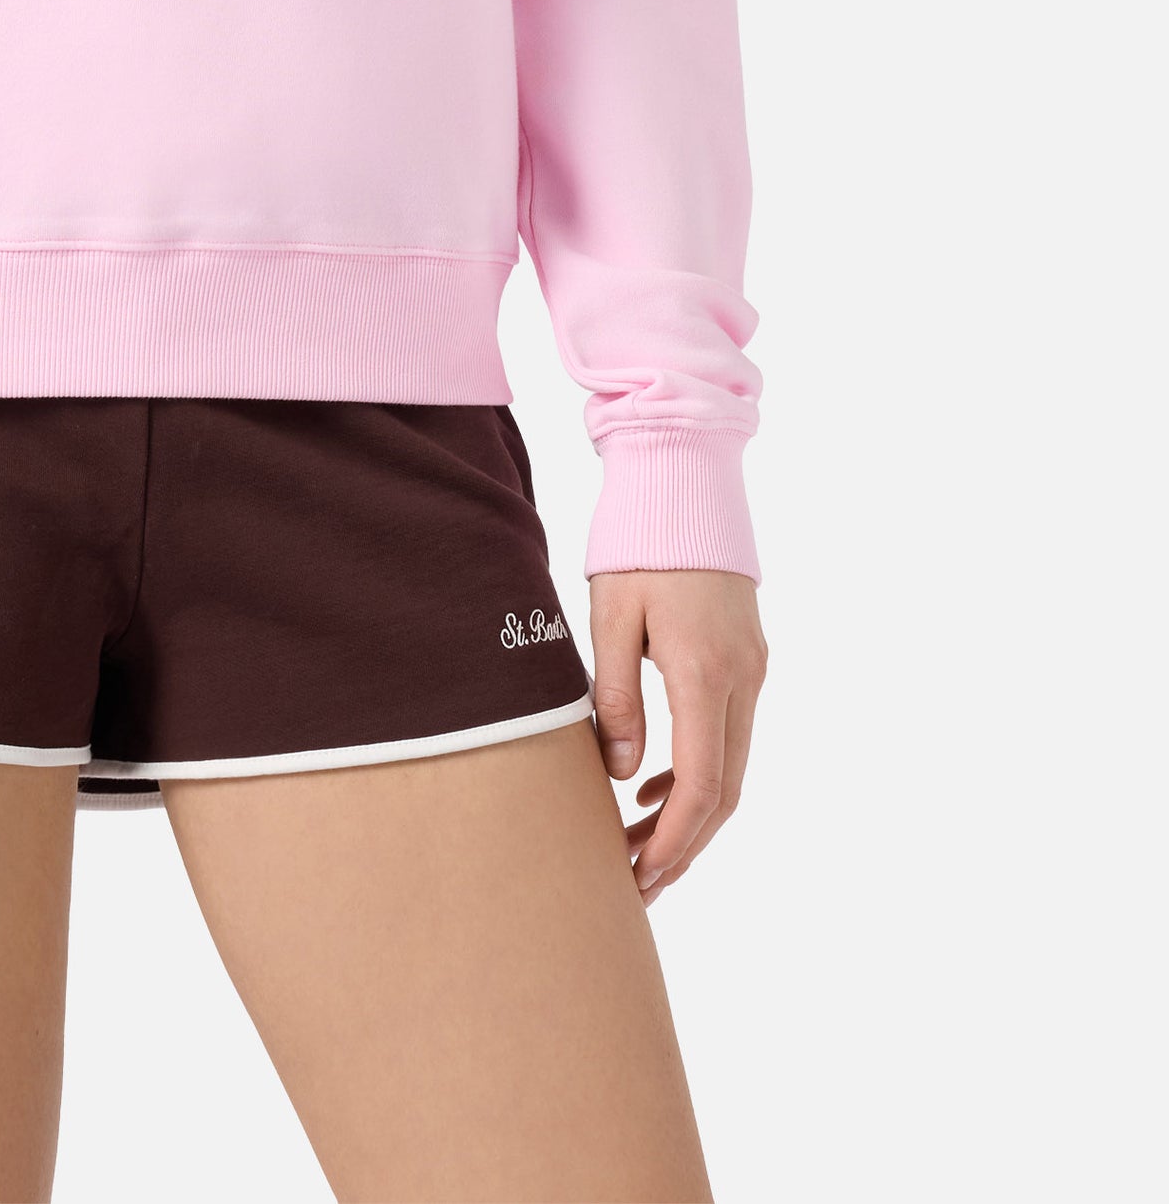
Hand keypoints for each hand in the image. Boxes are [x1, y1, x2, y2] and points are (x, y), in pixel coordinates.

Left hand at [589, 569, 765, 907]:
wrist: (684, 478)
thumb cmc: (638, 542)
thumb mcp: (610, 616)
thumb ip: (616, 698)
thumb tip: (623, 776)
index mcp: (706, 672)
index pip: (702, 785)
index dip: (673, 840)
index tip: (638, 875)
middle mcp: (743, 679)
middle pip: (725, 791)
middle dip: (683, 845)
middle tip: (635, 884)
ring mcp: (752, 669)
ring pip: (731, 767)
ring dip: (691, 813)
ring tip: (637, 846)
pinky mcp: (747, 658)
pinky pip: (729, 734)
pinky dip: (698, 771)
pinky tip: (654, 786)